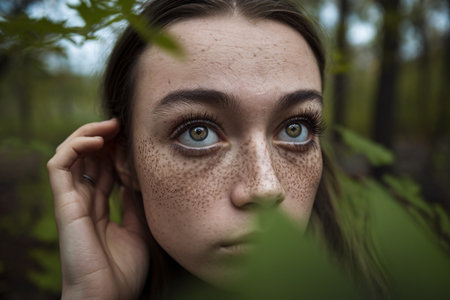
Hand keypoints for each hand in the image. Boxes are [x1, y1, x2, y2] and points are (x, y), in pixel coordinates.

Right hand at [47, 119, 148, 299]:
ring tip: (112, 125)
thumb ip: (133, 204)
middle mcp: (84, 202)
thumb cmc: (123, 272)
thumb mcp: (138, 229)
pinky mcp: (63, 204)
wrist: (108, 298)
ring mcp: (72, 202)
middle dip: (106, 138)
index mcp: (99, 208)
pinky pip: (59, 166)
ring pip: (71, 156)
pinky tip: (97, 139)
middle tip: (125, 125)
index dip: (116, 151)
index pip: (103, 170)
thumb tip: (137, 181)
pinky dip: (74, 146)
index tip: (135, 139)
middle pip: (89, 160)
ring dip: (89, 134)